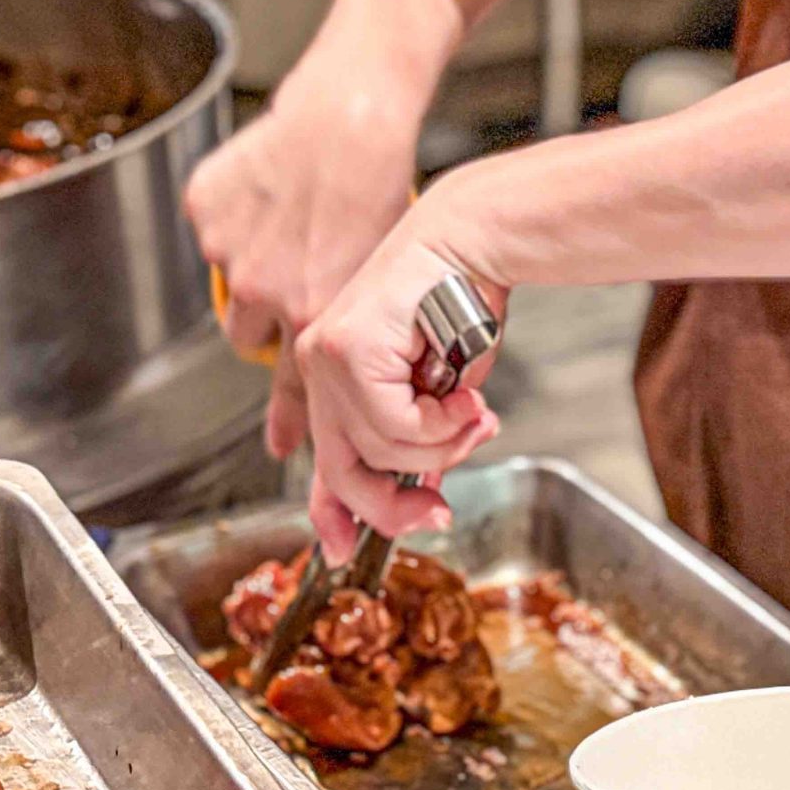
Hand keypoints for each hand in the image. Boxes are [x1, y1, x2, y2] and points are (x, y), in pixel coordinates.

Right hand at [186, 70, 423, 459]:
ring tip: (288, 217)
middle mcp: (262, 290)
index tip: (282, 448)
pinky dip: (235, 210)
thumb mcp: (379, 266)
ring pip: (229, 273)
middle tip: (288, 273)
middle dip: (264, 312)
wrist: (351, 117)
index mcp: (311, 310)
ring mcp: (228, 248)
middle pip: (245, 330)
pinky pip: (214, 223)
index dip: (286, 420)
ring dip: (251, 255)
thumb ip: (350, 316)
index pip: (291, 385)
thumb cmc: (377, 182)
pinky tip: (271, 186)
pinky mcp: (206, 207)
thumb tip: (345, 354)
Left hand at [293, 190, 506, 559]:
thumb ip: (419, 440)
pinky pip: (396, 426)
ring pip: (380, 452)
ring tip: (473, 415)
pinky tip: (464, 398)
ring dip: (441, 447)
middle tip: (440, 510)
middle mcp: (317, 368)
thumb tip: (425, 494)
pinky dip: (440, 424)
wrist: (471, 240)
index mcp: (332, 378)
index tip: (344, 549)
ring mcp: (324, 358)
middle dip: (398, 506)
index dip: (331, 515)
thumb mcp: (440, 392)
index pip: (320, 461)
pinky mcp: (345, 350)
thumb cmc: (462, 302)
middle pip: (342, 474)